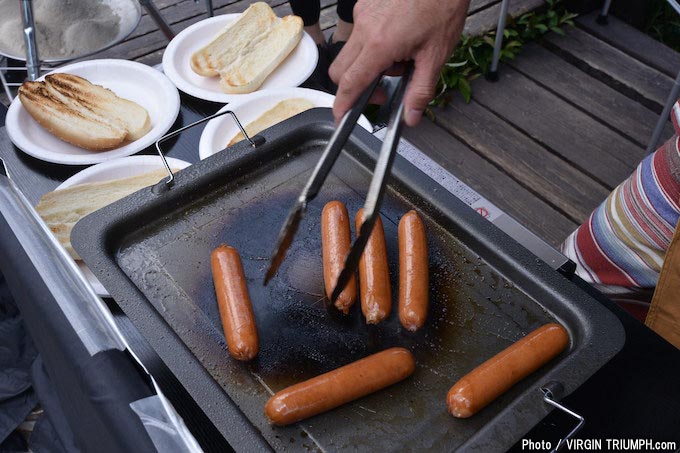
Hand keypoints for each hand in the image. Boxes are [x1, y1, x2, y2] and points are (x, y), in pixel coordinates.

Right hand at [329, 0, 469, 126]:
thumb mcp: (436, 55)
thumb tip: (411, 117)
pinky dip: (373, 43)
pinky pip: (359, 32)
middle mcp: (364, 28)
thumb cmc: (442, 5)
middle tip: (384, 85)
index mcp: (380, 45)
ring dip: (368, 63)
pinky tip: (398, 36)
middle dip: (356, 86)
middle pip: (341, 70)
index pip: (350, 83)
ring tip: (399, 55)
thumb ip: (421, 90)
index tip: (341, 117)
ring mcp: (362, 13)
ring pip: (350, 51)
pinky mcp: (365, 4)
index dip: (342, 105)